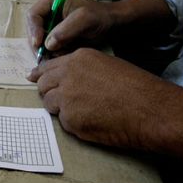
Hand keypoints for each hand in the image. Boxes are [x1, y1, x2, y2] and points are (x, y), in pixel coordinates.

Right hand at [26, 0, 114, 54]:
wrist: (111, 24)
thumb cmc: (99, 16)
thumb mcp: (85, 19)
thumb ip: (66, 30)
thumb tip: (48, 44)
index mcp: (51, 1)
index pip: (33, 15)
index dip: (33, 29)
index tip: (38, 43)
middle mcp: (48, 12)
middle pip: (33, 29)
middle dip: (37, 43)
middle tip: (42, 57)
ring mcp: (51, 25)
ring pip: (38, 40)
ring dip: (44, 51)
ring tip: (56, 57)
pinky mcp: (55, 36)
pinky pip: (47, 47)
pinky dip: (52, 54)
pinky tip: (61, 56)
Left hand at [27, 47, 170, 149]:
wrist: (149, 110)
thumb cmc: (135, 88)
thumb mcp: (106, 65)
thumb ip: (81, 69)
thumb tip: (64, 77)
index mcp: (77, 59)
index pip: (47, 66)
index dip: (40, 74)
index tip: (32, 78)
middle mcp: (67, 75)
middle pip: (43, 84)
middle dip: (48, 92)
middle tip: (60, 100)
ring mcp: (66, 97)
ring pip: (49, 103)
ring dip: (60, 108)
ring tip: (85, 111)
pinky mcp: (69, 119)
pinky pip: (63, 122)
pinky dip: (73, 124)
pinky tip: (92, 121)